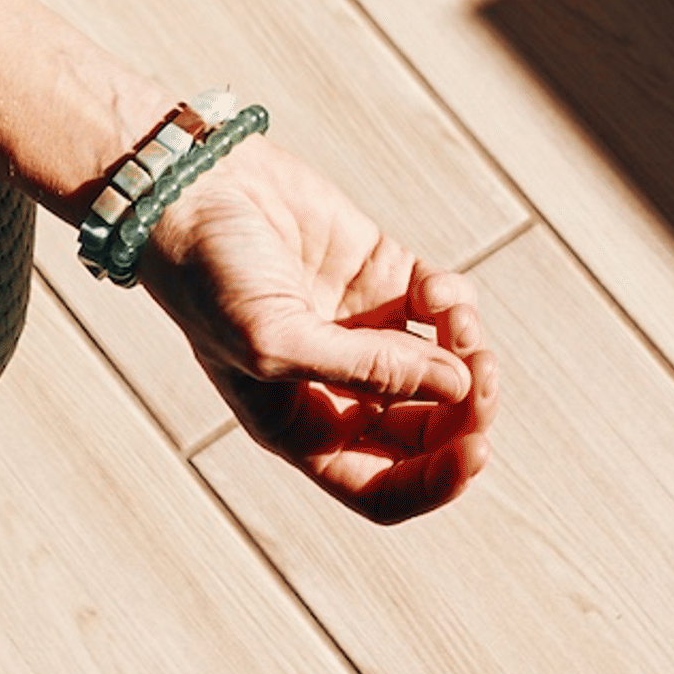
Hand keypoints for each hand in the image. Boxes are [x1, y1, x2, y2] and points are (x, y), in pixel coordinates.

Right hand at [130, 136, 496, 522]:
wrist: (191, 187)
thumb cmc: (208, 276)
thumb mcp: (274, 340)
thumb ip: (367, 372)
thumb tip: (460, 387)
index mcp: (301, 427)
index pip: (383, 487)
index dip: (436, 482)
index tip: (474, 450)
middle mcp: (338, 387)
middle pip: (428, 432)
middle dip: (466, 414)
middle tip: (482, 377)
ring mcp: (364, 330)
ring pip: (448, 369)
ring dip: (469, 351)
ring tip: (455, 321)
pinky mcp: (382, 275)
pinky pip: (444, 306)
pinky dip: (455, 302)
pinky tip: (435, 289)